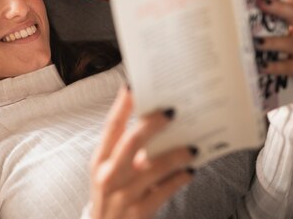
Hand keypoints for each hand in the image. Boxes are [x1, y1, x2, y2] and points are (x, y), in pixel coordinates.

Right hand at [89, 88, 193, 218]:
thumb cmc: (112, 196)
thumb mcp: (111, 173)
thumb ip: (127, 153)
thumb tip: (158, 125)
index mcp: (99, 161)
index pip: (110, 127)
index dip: (122, 106)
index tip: (133, 86)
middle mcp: (108, 176)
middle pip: (131, 142)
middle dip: (152, 124)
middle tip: (172, 112)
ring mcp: (122, 195)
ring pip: (153, 167)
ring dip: (176, 154)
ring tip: (192, 147)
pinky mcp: (138, 212)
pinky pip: (164, 191)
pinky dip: (179, 179)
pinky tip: (190, 172)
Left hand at [255, 0, 292, 106]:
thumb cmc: (279, 60)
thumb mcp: (267, 42)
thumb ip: (257, 27)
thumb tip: (233, 11)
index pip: (290, 2)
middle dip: (278, 8)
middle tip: (259, 5)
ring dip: (274, 42)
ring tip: (256, 43)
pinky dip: (278, 66)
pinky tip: (263, 66)